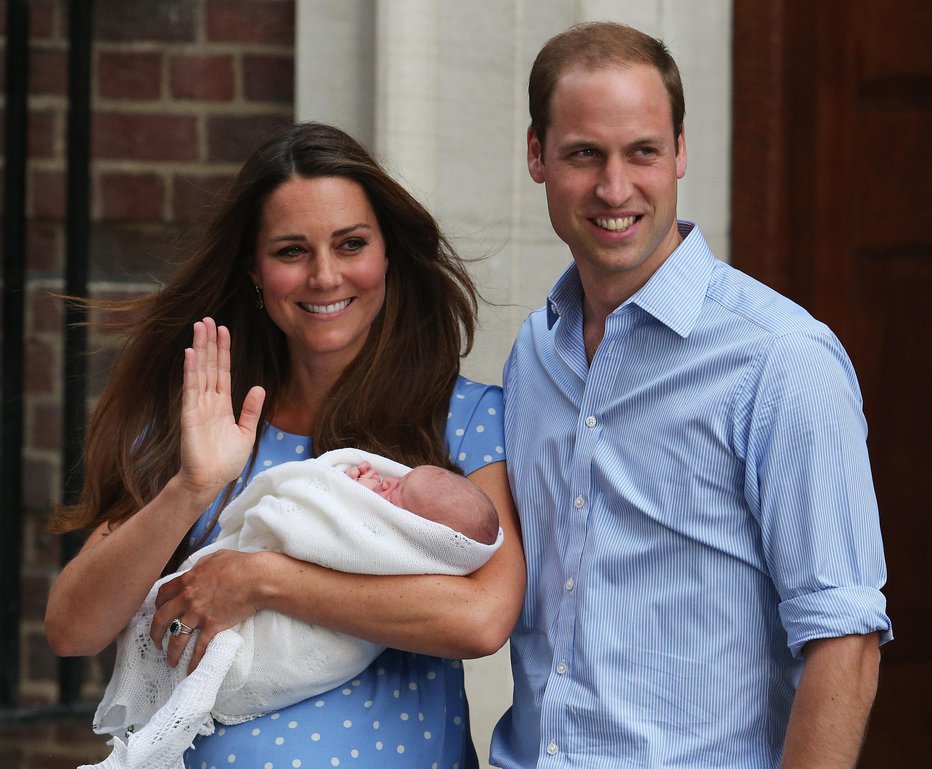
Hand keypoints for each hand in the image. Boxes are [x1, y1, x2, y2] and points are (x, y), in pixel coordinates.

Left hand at [151, 549, 268, 671]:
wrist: (257, 578)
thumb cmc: (240, 564)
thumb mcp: (215, 557)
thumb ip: (200, 565)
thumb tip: (195, 569)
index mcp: (187, 581)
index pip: (163, 595)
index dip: (158, 606)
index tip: (159, 613)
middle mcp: (187, 599)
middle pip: (161, 619)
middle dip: (155, 634)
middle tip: (157, 642)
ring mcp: (198, 614)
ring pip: (176, 638)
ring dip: (171, 652)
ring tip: (171, 662)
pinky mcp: (212, 626)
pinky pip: (199, 647)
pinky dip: (193, 661)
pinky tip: (191, 670)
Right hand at [177, 318, 265, 503]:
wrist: (210, 480)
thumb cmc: (226, 461)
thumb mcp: (246, 432)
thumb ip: (251, 410)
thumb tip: (259, 387)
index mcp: (223, 404)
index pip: (223, 371)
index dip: (223, 351)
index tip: (223, 331)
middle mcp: (209, 401)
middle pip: (209, 365)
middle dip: (209, 343)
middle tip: (208, 319)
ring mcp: (198, 406)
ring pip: (200, 371)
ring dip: (200, 349)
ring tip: (199, 327)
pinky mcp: (190, 415)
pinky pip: (191, 389)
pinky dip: (190, 371)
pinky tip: (190, 354)